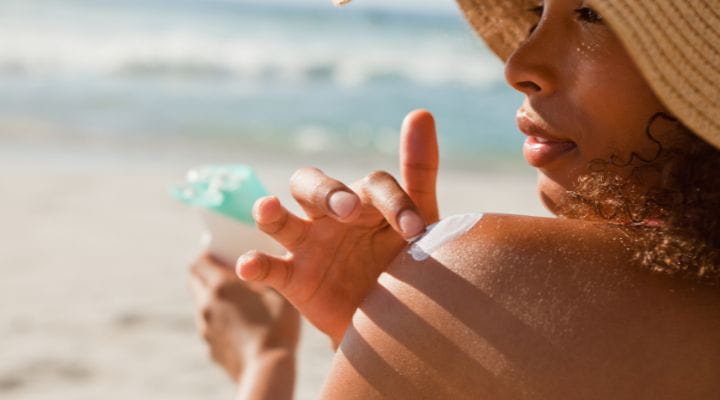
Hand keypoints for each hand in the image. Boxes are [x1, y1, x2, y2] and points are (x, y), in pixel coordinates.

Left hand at [189, 254, 299, 381]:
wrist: (267, 369)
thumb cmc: (277, 325)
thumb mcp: (278, 289)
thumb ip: (265, 269)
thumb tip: (260, 257)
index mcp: (220, 285)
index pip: (198, 260)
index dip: (209, 254)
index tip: (224, 253)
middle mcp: (206, 304)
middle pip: (195, 280)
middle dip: (208, 273)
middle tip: (231, 273)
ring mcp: (206, 328)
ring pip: (203, 304)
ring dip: (215, 298)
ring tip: (241, 302)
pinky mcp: (211, 347)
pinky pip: (211, 326)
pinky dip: (221, 320)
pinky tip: (243, 326)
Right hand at [236, 110, 439, 344]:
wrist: (396, 321)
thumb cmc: (407, 263)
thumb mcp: (420, 219)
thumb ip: (418, 169)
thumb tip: (421, 112)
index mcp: (363, 200)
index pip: (373, 185)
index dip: (394, 202)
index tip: (415, 230)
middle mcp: (330, 216)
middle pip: (311, 184)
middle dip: (325, 192)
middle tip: (346, 210)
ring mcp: (308, 245)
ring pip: (278, 219)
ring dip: (269, 211)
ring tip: (268, 207)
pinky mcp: (293, 278)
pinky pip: (268, 268)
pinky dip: (254, 264)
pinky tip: (248, 265)